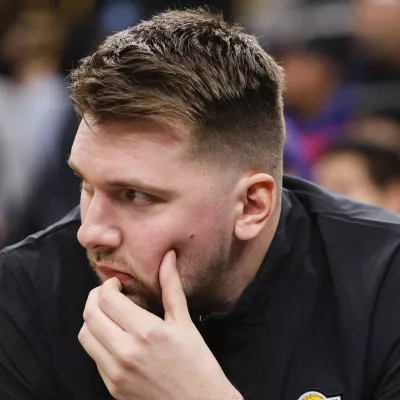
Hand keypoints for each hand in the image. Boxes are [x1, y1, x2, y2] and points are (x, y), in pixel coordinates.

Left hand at [78, 250, 241, 399]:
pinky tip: (116, 337)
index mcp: (146, 331)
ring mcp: (116, 373)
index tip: (117, 284)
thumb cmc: (196, 362)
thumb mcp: (184, 322)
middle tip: (109, 295)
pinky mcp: (112, 387)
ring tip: (110, 315)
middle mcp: (126, 352)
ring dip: (93, 319)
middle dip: (95, 298)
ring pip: (86, 336)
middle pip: (91, 315)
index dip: (108, 286)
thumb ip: (171, 287)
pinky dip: (99, 341)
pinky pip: (94, 357)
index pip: (108, 299)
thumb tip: (168, 257)